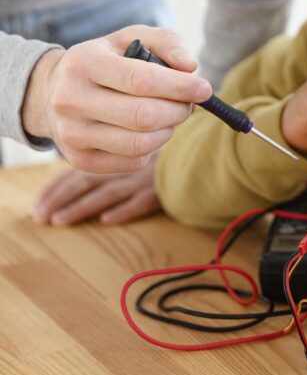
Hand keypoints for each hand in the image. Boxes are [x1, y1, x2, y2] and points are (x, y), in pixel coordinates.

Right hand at [21, 25, 212, 172]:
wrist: (53, 92)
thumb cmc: (106, 62)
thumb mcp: (130, 39)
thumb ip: (165, 43)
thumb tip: (191, 66)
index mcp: (83, 63)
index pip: (140, 80)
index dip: (180, 87)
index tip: (204, 89)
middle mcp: (70, 99)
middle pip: (144, 117)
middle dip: (178, 111)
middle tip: (188, 105)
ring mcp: (72, 134)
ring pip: (141, 144)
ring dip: (168, 131)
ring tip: (169, 117)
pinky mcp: (81, 160)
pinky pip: (134, 162)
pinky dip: (152, 148)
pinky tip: (149, 132)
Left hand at [33, 153, 159, 225]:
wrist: (200, 153)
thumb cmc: (166, 158)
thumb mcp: (136, 158)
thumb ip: (114, 167)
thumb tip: (82, 190)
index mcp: (116, 158)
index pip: (79, 171)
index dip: (56, 188)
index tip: (39, 204)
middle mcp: (126, 168)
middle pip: (87, 181)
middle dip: (60, 199)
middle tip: (41, 217)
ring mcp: (144, 180)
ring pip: (108, 193)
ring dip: (82, 207)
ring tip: (61, 221)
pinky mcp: (164, 191)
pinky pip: (143, 201)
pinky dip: (125, 210)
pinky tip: (108, 220)